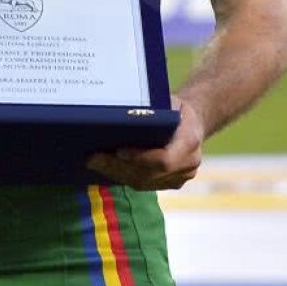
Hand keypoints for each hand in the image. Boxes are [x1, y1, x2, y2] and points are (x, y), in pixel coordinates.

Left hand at [86, 96, 203, 191]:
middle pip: (149, 174)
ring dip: (117, 174)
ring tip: (94, 163)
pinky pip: (146, 184)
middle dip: (119, 167)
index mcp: (190, 141)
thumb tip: (119, 114)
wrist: (193, 122)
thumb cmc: (175, 108)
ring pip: (145, 182)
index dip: (140, 159)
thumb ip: (152, 111)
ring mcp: (181, 177)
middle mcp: (189, 164)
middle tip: (93, 158)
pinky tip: (106, 168)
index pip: (164, 159)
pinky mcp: (172, 183)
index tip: (118, 151)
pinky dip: (124, 176)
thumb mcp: (167, 102)